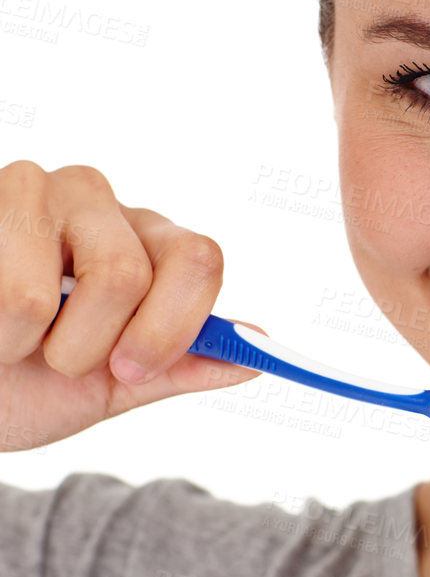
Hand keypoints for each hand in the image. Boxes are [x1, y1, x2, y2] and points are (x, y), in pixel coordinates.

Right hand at [0, 160, 265, 455]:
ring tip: (9, 338)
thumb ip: (179, 367)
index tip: (130, 369)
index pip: (200, 259)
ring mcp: (35, 189)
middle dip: (93, 344)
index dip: (172, 325)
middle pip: (133, 272)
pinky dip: (2, 334)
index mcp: (144, 240)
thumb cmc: (22, 383)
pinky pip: (18, 293)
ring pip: (78, 278)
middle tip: (54, 357)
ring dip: (38, 341)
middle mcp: (97, 201)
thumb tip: (257, 357)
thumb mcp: (108, 387)